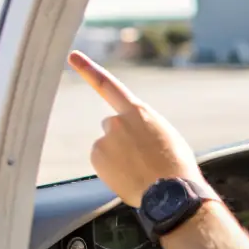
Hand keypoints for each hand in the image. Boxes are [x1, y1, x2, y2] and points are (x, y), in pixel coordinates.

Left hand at [68, 51, 202, 206]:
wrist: (172, 192)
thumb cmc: (176, 166)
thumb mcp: (167, 136)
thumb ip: (145, 128)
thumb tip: (134, 139)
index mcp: (139, 112)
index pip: (109, 85)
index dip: (88, 69)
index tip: (72, 56)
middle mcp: (118, 121)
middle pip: (112, 125)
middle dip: (121, 139)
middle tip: (141, 158)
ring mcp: (105, 139)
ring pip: (107, 146)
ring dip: (118, 156)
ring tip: (140, 171)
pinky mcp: (97, 156)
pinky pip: (102, 162)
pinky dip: (112, 169)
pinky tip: (129, 177)